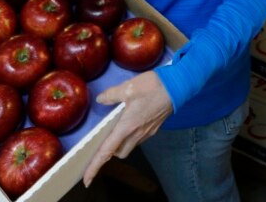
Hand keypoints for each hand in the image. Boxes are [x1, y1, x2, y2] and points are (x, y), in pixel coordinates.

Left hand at [81, 71, 172, 187]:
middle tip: (102, 141)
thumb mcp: (128, 87)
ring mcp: (147, 132)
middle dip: (109, 151)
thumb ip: (111, 95)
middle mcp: (137, 133)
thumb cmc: (153, 87)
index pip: (107, 151)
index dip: (95, 166)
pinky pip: (138, 139)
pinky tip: (131, 122)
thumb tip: (101, 99)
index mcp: (127, 126)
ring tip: (116, 129)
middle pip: (119, 152)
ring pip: (129, 146)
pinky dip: (131, 136)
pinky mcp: (154, 128)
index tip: (87, 179)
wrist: (178, 86)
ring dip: (121, 143)